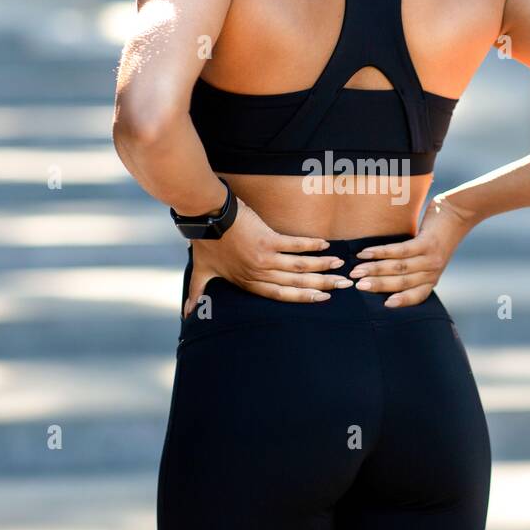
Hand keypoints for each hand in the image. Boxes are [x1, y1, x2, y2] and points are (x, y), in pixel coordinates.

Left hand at [183, 201, 352, 316]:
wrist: (205, 216)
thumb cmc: (203, 242)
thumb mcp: (200, 271)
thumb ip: (197, 292)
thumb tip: (186, 313)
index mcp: (247, 282)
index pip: (280, 295)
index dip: (303, 298)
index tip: (322, 298)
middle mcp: (258, 273)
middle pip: (295, 284)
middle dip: (322, 285)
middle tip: (343, 285)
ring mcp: (264, 258)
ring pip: (300, 267)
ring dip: (322, 266)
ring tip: (340, 266)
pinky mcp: (267, 240)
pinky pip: (295, 246)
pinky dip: (312, 246)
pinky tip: (326, 245)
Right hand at [348, 194, 477, 306]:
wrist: (458, 213)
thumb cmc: (437, 234)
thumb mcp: (428, 256)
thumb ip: (411, 266)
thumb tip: (378, 270)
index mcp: (431, 278)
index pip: (416, 296)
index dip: (401, 301)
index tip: (384, 305)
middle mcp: (432, 272)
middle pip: (401, 283)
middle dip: (376, 285)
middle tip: (356, 285)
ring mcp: (430, 258)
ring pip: (398, 268)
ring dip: (374, 269)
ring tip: (356, 270)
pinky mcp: (427, 243)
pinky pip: (400, 251)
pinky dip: (380, 253)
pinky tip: (366, 252)